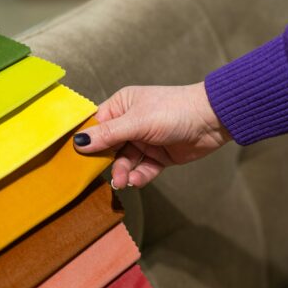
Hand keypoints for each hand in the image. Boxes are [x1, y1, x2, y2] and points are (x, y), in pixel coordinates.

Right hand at [73, 83, 230, 187]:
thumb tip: (78, 142)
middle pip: (108, 147)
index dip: (86, 141)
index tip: (75, 158)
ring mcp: (144, 141)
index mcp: (122, 106)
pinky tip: (137, 181)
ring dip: (123, 172)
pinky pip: (142, 169)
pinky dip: (139, 176)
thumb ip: (108, 134)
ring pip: (125, 161)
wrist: (212, 120)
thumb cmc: (174, 110)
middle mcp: (130, 123)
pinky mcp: (158, 156)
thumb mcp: (137, 122)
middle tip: (103, 175)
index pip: (96, 125)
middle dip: (106, 162)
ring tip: (123, 181)